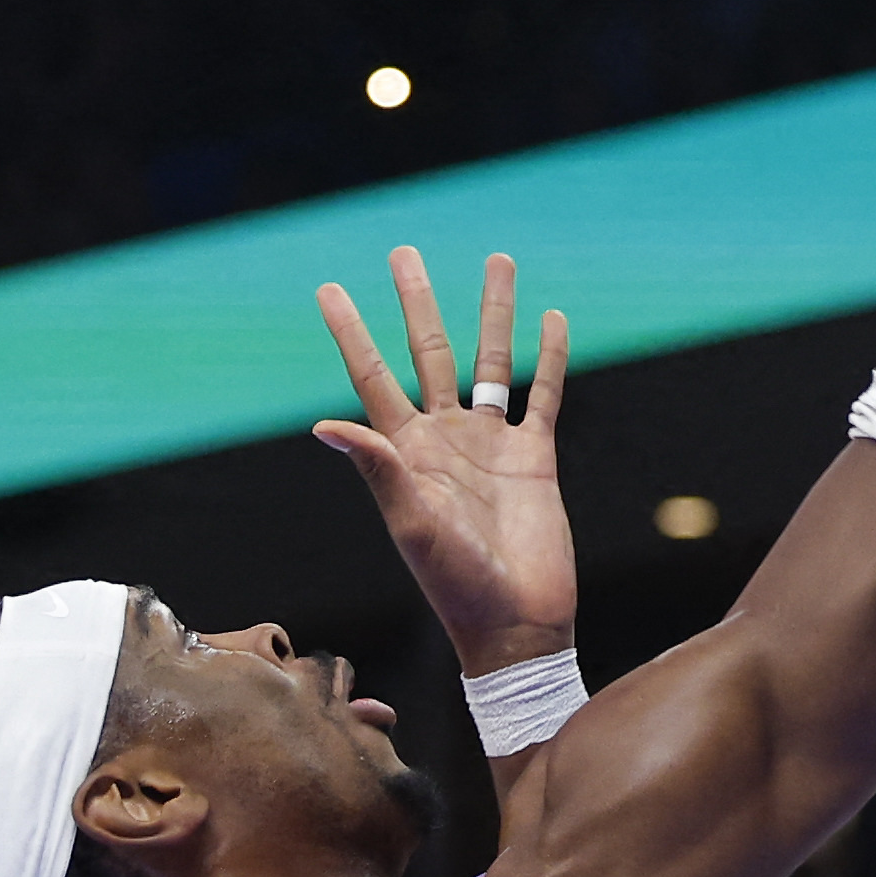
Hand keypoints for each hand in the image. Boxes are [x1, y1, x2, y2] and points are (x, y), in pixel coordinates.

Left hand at [310, 250, 576, 671]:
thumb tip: (323, 423)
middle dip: (418, 302)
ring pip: (492, 361)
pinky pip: (544, 395)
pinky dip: (551, 358)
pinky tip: (553, 318)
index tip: (328, 289)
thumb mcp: (412, 525)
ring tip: (498, 262)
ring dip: (494, 313)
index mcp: (405, 452)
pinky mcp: (535, 459)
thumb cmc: (456, 585)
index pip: (373, 375)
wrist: (517, 624)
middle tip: (405, 252)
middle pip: (429, 352)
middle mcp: (444, 440)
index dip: (351, 332)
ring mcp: (490, 446)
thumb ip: (377, 469)